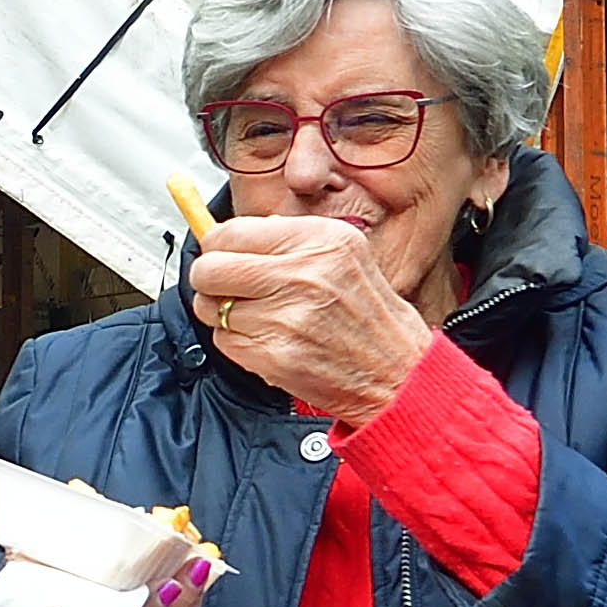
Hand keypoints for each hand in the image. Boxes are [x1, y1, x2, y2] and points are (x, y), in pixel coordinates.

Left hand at [189, 210, 435, 419]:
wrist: (398, 374)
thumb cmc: (370, 317)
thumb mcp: (345, 254)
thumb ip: (289, 238)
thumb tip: (230, 235)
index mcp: (320, 241)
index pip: (230, 233)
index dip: (217, 246)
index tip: (221, 254)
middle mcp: (303, 275)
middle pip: (209, 269)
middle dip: (209, 280)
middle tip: (227, 287)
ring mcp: (287, 318)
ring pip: (211, 308)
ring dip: (224, 314)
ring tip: (260, 317)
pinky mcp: (275, 356)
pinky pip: (224, 342)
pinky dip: (237, 343)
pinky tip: (269, 341)